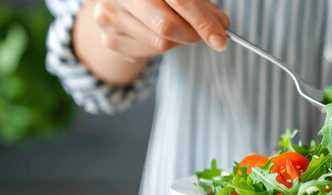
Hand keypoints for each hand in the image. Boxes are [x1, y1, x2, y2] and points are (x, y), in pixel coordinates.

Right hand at [92, 0, 230, 61]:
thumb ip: (200, 3)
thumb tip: (221, 25)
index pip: (180, 1)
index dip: (203, 21)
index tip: (221, 39)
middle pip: (166, 27)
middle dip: (193, 34)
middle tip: (206, 33)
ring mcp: (109, 17)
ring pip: (160, 44)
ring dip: (180, 40)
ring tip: (180, 25)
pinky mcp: (110, 39)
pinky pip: (150, 53)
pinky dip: (164, 46)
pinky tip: (159, 31)